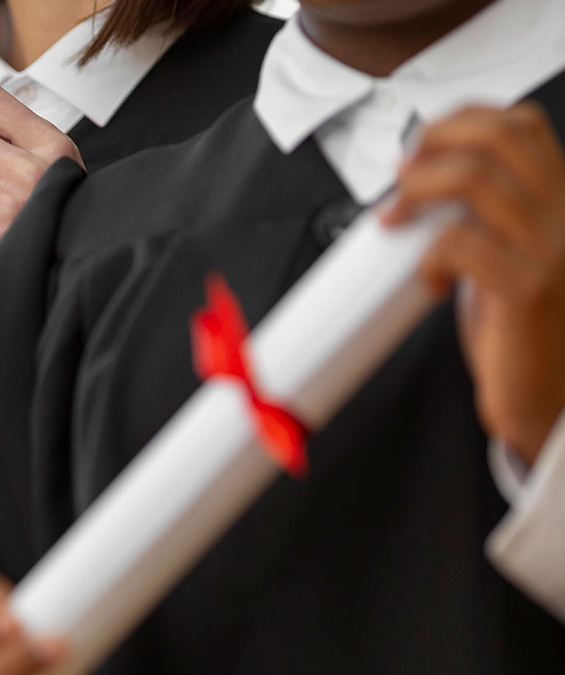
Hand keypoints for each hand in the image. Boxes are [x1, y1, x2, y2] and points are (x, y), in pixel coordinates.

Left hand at [383, 103, 564, 463]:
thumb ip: (481, 214)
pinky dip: (429, 254)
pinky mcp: (527, 289)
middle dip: (432, 145)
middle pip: (496, 138)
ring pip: (474, 180)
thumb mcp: (504, 253)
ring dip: (416, 193)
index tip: (420, 147)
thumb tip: (420, 181)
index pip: (520, 124)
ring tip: (396, 221)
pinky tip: (430, 279)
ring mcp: (551, 250)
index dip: (461, 120)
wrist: (543, 396)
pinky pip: (462, 242)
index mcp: (559, 201)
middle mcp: (564, 216)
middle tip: (400, 178)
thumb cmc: (516, 327)